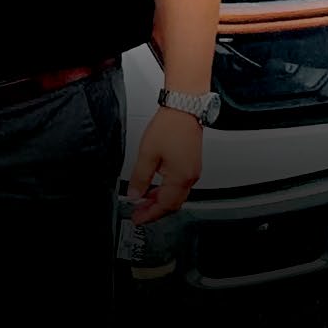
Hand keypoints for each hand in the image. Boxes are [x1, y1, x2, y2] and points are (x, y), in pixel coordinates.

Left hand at [127, 108, 203, 223]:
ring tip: (144, 201)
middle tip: (140, 213)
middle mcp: (190, 178)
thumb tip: (134, 194)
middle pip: (173, 204)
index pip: (164, 206)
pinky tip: (156, 187)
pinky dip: (167, 190)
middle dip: (155, 211)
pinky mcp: (191, 164)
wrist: (184, 108)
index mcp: (180, 178)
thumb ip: (140, 177)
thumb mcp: (148, 153)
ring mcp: (192, 171)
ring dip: (161, 200)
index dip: (150, 214)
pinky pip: (179, 185)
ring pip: (177, 195)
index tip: (138, 219)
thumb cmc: (169, 126)